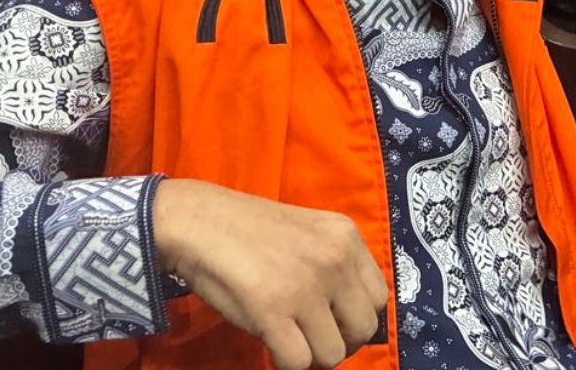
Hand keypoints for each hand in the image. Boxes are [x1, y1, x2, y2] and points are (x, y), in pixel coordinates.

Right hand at [153, 179, 389, 369]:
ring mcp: (305, 286)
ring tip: (288, 337)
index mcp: (346, 237)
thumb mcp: (309, 233)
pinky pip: (298, 363)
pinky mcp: (273, 311)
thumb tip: (348, 317)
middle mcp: (334, 259)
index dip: (355, 317)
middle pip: (364, 330)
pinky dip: (284, 362)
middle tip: (310, 336)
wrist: (197, 220)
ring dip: (310, 354)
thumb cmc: (247, 229)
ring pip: (333, 354)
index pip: (379, 298)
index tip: (331, 319)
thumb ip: (335, 265)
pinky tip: (270, 341)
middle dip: (339, 341)